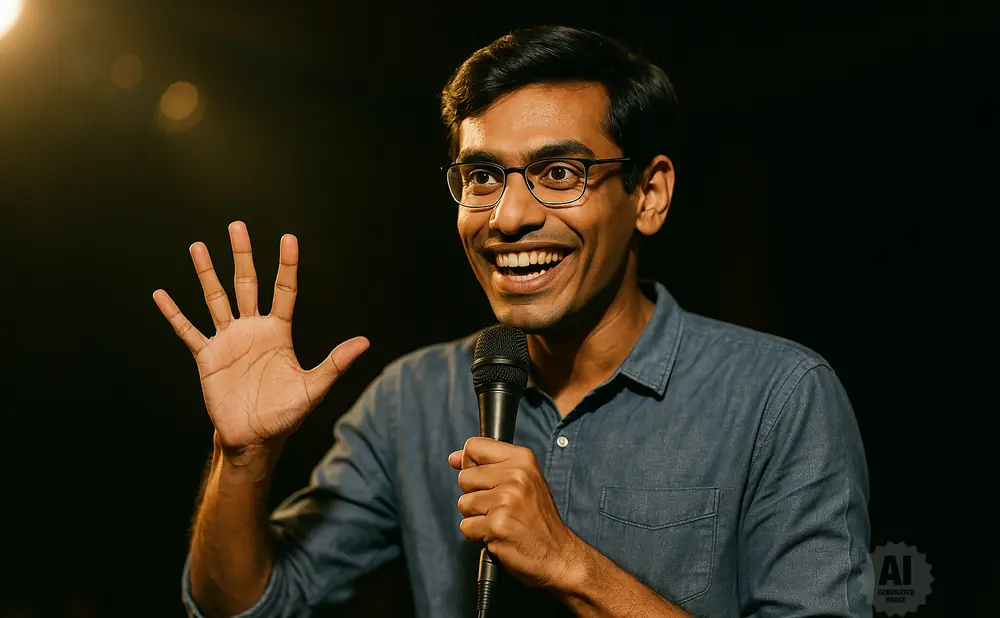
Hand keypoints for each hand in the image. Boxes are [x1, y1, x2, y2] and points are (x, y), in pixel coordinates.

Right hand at [153, 221, 368, 455]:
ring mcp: (228, 341)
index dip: (286, 265)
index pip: (284, 291)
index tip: (288, 238)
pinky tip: (161, 294)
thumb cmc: (286, 414)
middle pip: (247, 284)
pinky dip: (174, 314)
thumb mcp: (313, 388)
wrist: (255, 439)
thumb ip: (335, 363)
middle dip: (242, 256)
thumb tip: (364, 342)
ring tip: (198, 246)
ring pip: (216, 299)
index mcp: (279, 332)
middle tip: (237, 226)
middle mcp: (253, 330)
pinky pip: (188, 331)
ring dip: (206, 274)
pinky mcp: (207, 357)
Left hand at [450, 437, 584, 589]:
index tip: (483, 479)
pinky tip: (498, 535)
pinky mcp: (496, 525)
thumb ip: (488, 465)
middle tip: (500, 507)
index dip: (470, 464)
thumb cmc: (538, 519)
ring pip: (463, 503)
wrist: (557, 554)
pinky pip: (466, 527)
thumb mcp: (524, 480)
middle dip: (475, 495)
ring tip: (501, 521)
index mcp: (522, 459)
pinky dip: (477, 535)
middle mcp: (515, 476)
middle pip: (464, 477)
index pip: (474, 447)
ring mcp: (505, 500)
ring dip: (477, 517)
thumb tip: (453, 458)